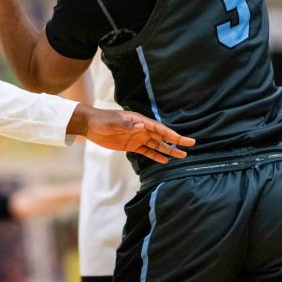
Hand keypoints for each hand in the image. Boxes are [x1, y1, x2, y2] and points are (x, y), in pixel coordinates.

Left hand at [72, 104, 194, 163]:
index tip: (182, 139)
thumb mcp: (113, 122)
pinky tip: (165, 160)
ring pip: (157, 145)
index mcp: (139, 121)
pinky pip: (147, 152)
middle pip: (162, 136)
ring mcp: (138, 138)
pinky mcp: (132, 146)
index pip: (159, 128)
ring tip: (182, 155)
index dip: (171, 134)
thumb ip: (127, 124)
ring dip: (169, 150)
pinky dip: (156, 156)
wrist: (91, 125)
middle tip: (191, 145)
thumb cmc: (102, 120)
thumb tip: (141, 125)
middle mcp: (142, 129)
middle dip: (176, 141)